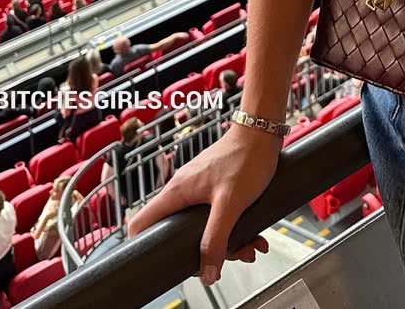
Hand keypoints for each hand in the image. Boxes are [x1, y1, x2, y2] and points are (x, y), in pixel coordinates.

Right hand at [126, 122, 278, 286]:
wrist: (263, 132)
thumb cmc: (245, 157)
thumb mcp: (230, 204)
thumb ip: (216, 239)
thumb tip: (207, 273)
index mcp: (177, 192)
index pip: (141, 223)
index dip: (144, 245)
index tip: (163, 261)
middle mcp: (183, 190)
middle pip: (178, 232)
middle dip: (204, 251)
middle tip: (227, 256)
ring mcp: (199, 188)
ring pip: (203, 226)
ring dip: (227, 241)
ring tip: (249, 245)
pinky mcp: (215, 187)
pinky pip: (218, 216)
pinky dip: (234, 228)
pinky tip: (254, 234)